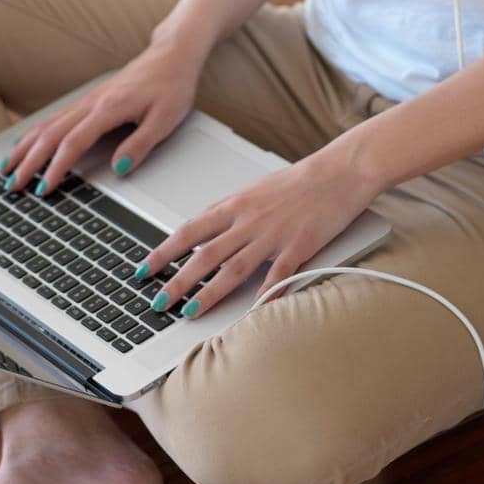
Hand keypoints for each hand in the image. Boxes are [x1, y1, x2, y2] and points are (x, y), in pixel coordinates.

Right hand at [0, 35, 207, 193]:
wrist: (172, 54)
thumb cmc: (172, 86)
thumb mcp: (166, 119)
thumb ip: (141, 145)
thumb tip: (119, 169)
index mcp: (109, 108)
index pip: (73, 142)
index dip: (56, 168)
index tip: (42, 189)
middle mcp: (92, 103)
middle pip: (51, 134)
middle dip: (28, 161)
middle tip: (10, 185)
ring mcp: (87, 100)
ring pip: (47, 124)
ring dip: (24, 147)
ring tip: (5, 168)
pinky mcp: (89, 99)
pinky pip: (55, 117)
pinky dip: (34, 133)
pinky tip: (25, 144)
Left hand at [135, 143, 375, 317]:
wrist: (338, 171)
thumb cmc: (300, 181)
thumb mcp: (255, 189)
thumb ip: (230, 210)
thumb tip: (205, 225)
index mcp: (235, 205)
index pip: (190, 231)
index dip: (165, 251)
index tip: (145, 268)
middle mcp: (248, 220)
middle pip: (205, 254)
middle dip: (177, 281)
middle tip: (157, 301)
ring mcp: (273, 234)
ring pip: (232, 267)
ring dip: (208, 292)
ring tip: (189, 312)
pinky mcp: (299, 246)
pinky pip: (278, 274)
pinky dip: (264, 294)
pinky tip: (253, 311)